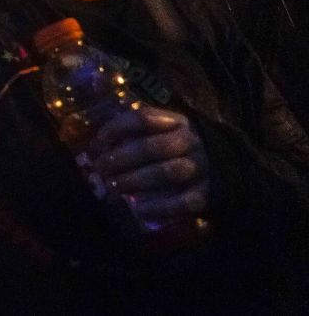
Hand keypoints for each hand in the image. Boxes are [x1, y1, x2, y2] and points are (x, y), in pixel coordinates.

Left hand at [90, 106, 209, 224]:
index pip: (143, 118)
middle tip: (100, 169)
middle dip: (121, 158)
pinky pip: (184, 202)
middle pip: (151, 148)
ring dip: (136, 180)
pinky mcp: (209, 193)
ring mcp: (201, 167)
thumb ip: (137, 133)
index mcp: (177, 122)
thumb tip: (96, 146)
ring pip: (167, 173)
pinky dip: (160, 208)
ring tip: (114, 187)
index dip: (117, 128)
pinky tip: (140, 210)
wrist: (232, 168)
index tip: (98, 141)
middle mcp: (190, 142)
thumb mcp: (166, 131)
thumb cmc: (183, 148)